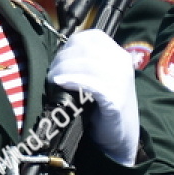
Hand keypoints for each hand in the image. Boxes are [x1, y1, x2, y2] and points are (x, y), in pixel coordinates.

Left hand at [48, 29, 139, 165]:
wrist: (121, 137)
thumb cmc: (104, 107)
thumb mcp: (99, 78)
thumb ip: (85, 64)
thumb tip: (58, 57)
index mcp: (118, 54)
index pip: (89, 37)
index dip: (68, 46)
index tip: (57, 60)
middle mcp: (122, 63)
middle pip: (84, 49)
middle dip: (62, 59)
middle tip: (51, 74)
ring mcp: (121, 80)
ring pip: (85, 64)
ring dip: (63, 69)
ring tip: (52, 80)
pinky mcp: (116, 98)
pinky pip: (90, 83)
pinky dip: (73, 80)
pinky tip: (61, 84)